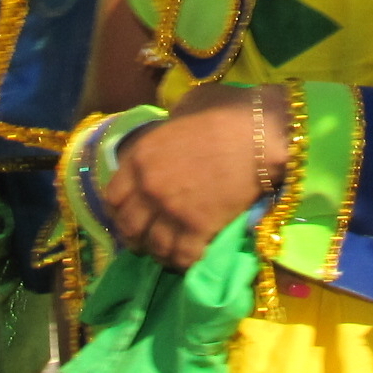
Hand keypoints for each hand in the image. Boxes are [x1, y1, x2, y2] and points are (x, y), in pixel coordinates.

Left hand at [104, 84, 279, 271]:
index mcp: (141, 156)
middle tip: (147, 240)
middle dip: (135, 237)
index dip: (118, 210)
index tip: (129, 215)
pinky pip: (182, 257)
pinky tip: (191, 257)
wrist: (259, 133)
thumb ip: (168, 127)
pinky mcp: (199, 228)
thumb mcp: (183, 110)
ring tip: (169, 252)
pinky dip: (185, 262)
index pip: (112, 196)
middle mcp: (149, 186)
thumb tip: (172, 128)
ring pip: (154, 247)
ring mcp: (173, 210)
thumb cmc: (225, 112)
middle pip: (128, 227)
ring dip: (160, 253)